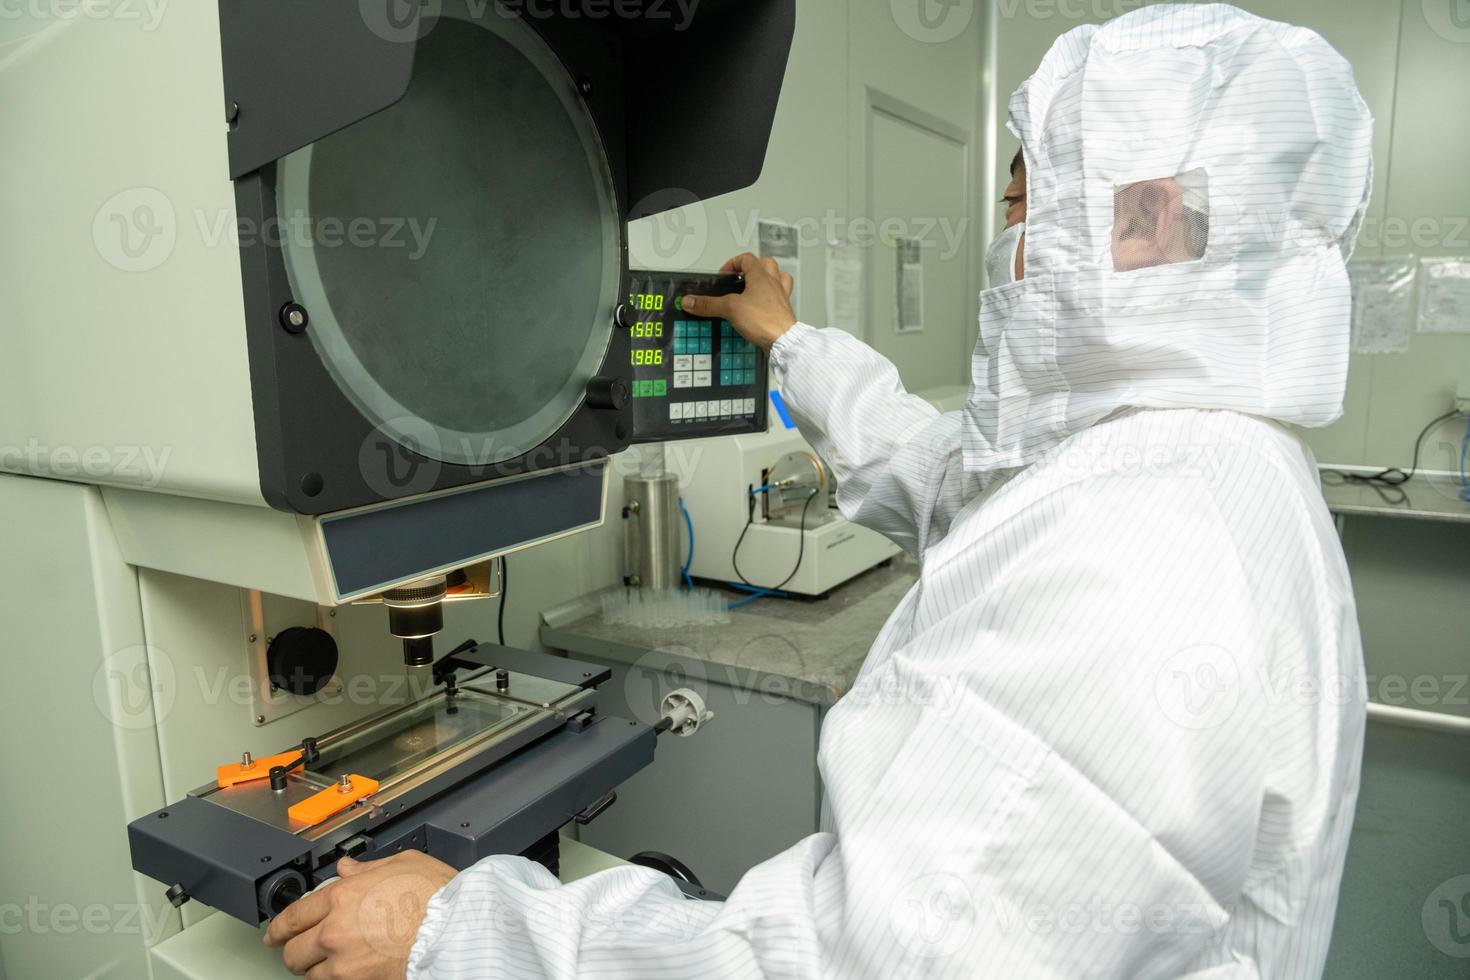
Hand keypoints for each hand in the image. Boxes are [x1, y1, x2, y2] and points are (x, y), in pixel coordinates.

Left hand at [264, 852, 456, 978]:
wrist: (455, 930)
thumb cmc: (438, 896)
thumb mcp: (403, 863)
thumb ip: (368, 867)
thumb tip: (348, 867)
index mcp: (343, 895)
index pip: (293, 915)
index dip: (279, 927)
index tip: (275, 933)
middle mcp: (335, 929)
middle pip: (293, 950)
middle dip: (294, 950)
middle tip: (300, 950)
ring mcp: (343, 961)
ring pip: (309, 974)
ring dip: (316, 969)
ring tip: (329, 964)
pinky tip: (347, 973)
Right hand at [680, 253, 795, 352]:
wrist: (783, 340)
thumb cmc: (764, 320)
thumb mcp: (730, 309)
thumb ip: (708, 304)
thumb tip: (690, 301)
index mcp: (761, 276)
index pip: (747, 259)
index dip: (733, 263)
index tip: (724, 275)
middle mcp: (774, 283)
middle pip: (766, 264)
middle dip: (752, 266)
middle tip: (741, 275)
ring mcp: (781, 297)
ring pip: (778, 278)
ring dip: (768, 278)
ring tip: (756, 284)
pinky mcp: (784, 311)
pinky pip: (781, 297)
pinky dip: (772, 297)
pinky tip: (764, 305)